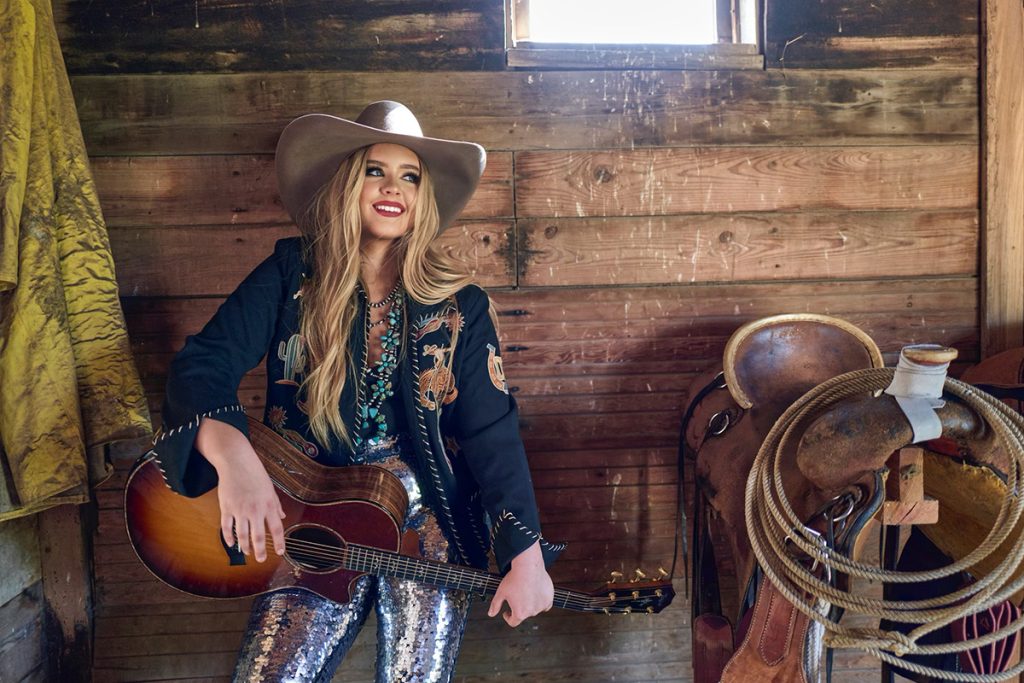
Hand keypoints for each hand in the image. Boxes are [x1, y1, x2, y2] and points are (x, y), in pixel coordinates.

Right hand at [196, 418, 285, 561]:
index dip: (280, 542)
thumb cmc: (255, 474)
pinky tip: (231, 544)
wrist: (237, 462)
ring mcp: (240, 510)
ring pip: (242, 535)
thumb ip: (276, 505)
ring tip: (247, 553)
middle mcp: (255, 509)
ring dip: (245, 547)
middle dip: (260, 551)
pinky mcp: (226, 508)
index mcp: (269, 504)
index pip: (277, 528)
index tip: (280, 552)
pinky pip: (226, 527)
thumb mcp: (270, 489)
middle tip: (260, 560)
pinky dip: (228, 538)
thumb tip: (282, 517)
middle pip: (259, 536)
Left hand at [488, 541, 553, 626]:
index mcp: (520, 613)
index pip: (513, 622)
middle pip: (524, 614)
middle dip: (519, 607)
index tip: (507, 612)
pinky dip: (541, 601)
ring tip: (526, 592)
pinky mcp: (549, 598)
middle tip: (517, 596)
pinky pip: (545, 604)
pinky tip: (536, 593)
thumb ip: (495, 605)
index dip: (508, 617)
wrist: (528, 566)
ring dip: (530, 604)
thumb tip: (491, 614)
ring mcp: (542, 606)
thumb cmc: (515, 579)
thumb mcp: (500, 592)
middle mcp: (532, 612)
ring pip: (535, 608)